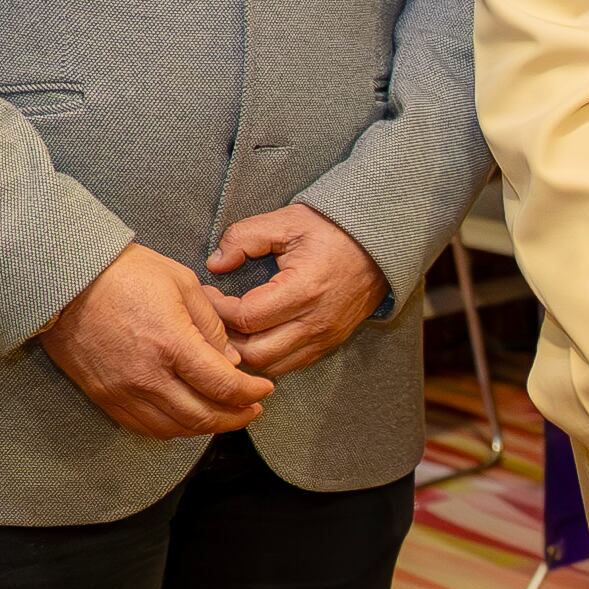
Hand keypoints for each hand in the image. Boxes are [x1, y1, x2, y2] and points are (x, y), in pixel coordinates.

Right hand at [40, 243, 277, 439]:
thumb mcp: (183, 283)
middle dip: (235, 418)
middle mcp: (147, 375)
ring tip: (224, 415)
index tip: (264, 390)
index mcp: (172, 344)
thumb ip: (211, 325)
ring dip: (205, 428)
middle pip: (202, 417)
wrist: (65, 280)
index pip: (224, 386)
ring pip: (174, 429)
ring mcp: (122, 390)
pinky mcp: (103, 396)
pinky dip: (172, 429)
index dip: (251, 393)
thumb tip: (231, 360)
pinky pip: (143, 427)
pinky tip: (186, 417)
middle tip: (252, 409)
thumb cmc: (125, 273)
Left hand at [206, 205, 385, 377]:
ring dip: (245, 352)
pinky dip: (267, 357)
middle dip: (226, 338)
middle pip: (254, 352)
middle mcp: (315, 321)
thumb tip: (215, 264)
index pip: (246, 317)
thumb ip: (244, 237)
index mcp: (303, 289)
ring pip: (271, 366)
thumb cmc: (331, 231)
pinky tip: (255, 336)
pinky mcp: (330, 344)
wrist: (380, 245)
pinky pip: (290, 365)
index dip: (218, 309)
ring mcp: (325, 337)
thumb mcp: (286, 222)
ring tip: (231, 328)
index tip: (208, 293)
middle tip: (213, 316)